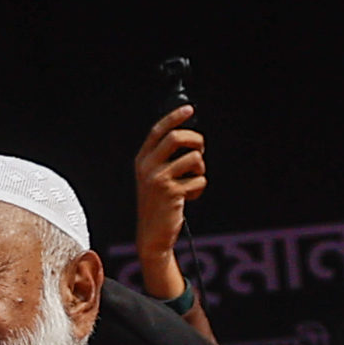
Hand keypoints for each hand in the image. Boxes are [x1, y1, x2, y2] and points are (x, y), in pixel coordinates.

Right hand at [131, 104, 206, 297]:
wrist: (152, 235)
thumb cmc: (159, 205)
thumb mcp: (155, 178)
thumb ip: (166, 159)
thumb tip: (189, 138)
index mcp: (142, 160)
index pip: (158, 131)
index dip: (174, 117)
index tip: (189, 109)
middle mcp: (147, 167)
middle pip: (177, 137)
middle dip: (196, 140)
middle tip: (200, 151)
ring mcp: (158, 179)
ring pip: (194, 158)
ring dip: (200, 168)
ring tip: (194, 181)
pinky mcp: (172, 192)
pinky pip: (199, 179)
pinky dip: (200, 188)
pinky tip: (190, 197)